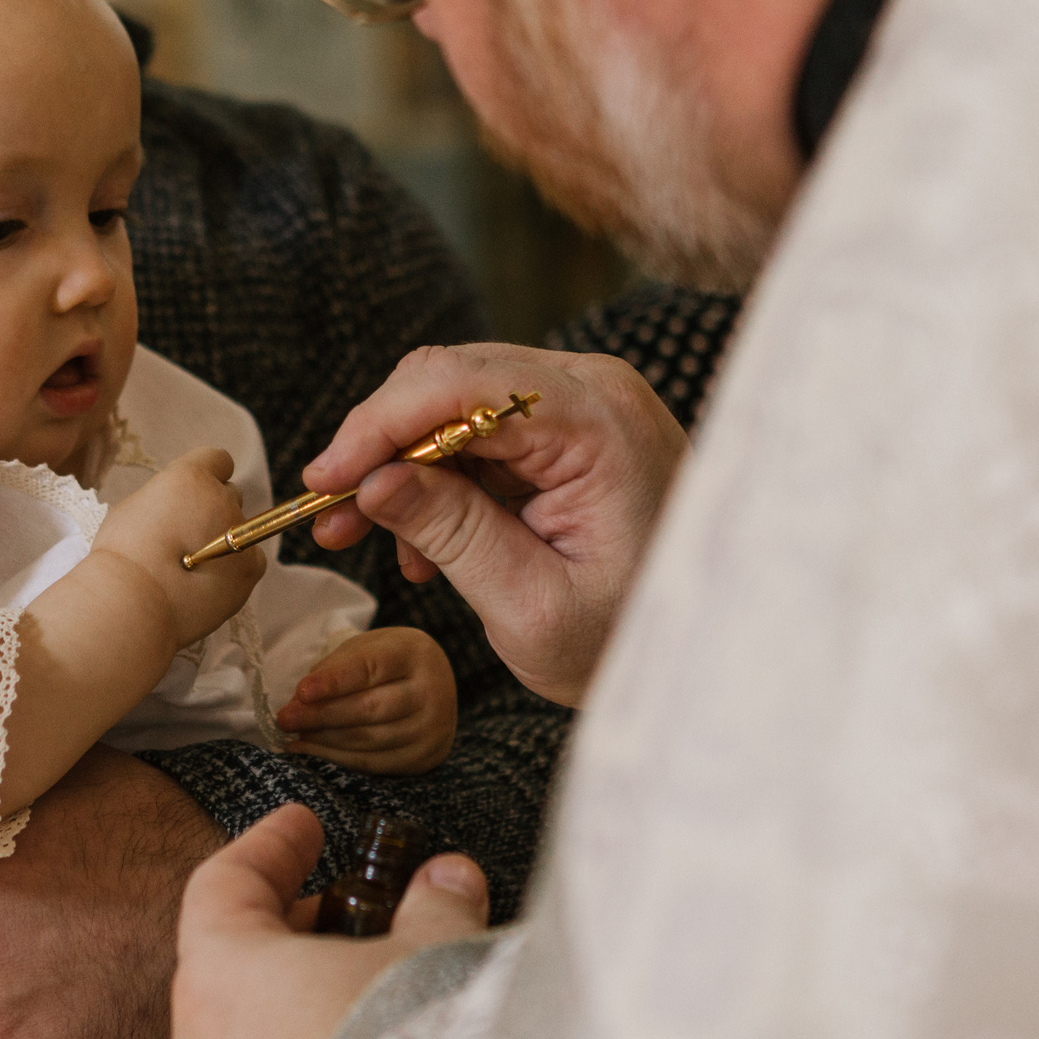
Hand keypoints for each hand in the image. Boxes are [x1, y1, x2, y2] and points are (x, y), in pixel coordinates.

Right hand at [96, 447, 265, 646]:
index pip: (216, 460)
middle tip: (187, 538)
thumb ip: (165, 501)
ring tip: (197, 568)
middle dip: (213, 510)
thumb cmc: (122, 557)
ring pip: (241, 528)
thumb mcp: (133, 509)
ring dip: (225, 539)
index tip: (195, 495)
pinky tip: (212, 582)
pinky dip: (237, 567)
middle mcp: (221, 497)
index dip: (207, 476)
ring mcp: (241, 532)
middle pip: (229, 495)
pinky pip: (252, 558)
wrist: (133, 603)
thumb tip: (177, 511)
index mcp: (190, 477)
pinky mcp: (252, 567)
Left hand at [172, 804, 489, 1038]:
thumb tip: (447, 878)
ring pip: (247, 1027)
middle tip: (348, 906)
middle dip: (291, 926)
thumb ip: (435, 906)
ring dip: (298, 995)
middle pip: (229, 959)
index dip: (268, 847)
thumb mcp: (429, 952)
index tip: (305, 825)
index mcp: (222, 971)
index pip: (222, 884)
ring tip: (372, 982)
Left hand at [275, 627, 455, 773]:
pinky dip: (338, 760)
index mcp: (414, 653)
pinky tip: (312, 751)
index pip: (371, 668)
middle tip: (285, 718)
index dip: (334, 681)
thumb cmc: (387, 664)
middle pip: (370, 708)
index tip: (301, 691)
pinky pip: (374, 763)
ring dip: (324, 741)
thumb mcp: (364, 650)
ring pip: (369, 740)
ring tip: (294, 735)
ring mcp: (433, 727)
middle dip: (321, 716)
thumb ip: (333, 671)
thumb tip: (299, 703)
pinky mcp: (425, 756)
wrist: (433, 685)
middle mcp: (433, 690)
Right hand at [305, 344, 686, 706]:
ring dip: (403, 467)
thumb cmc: (635, 641)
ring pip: (457, 405)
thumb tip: (375, 480)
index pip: (459, 385)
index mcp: (599, 423)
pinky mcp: (579, 430)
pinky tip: (424, 544)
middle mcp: (596, 389)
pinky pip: (484, 433)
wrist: (713, 657)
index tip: (325, 480)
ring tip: (362, 535)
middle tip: (331, 516)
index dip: (377, 426)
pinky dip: (441, 479)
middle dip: (380, 447)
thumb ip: (452, 534)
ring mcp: (590, 404)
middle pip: (450, 381)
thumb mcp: (531, 606)